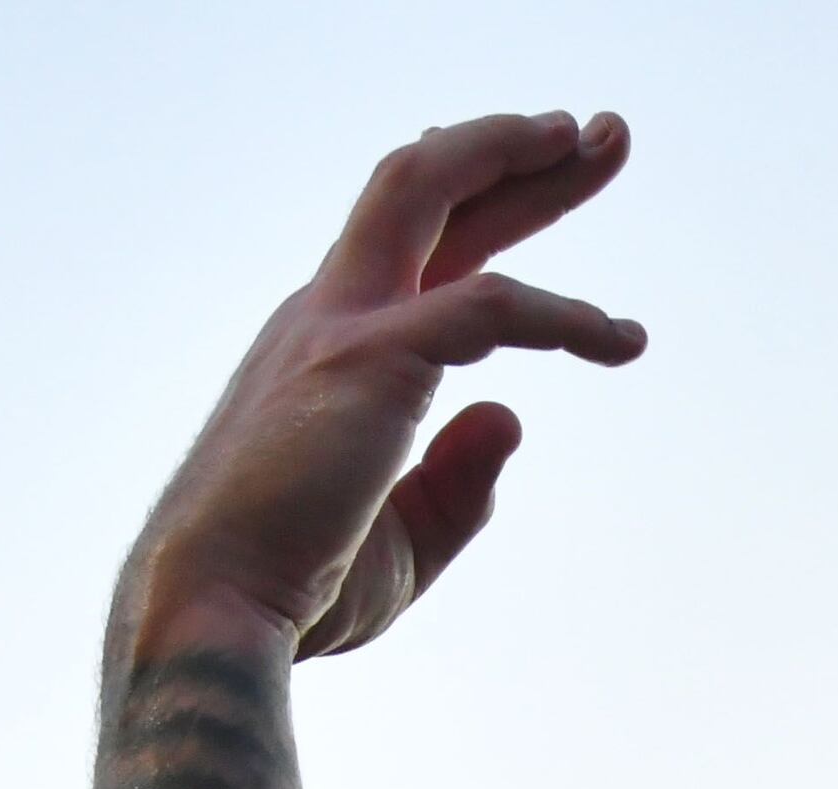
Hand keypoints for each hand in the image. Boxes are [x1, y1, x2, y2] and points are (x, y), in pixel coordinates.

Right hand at [119, 111, 644, 669]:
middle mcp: (328, 312)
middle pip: (422, 189)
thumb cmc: (293, 587)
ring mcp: (343, 326)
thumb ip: (456, 483)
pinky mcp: (371, 360)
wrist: (216, 607)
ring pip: (430, 189)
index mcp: (327, 345)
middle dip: (512, 150)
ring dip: (520, 161)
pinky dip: (562, 315)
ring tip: (600, 139)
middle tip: (600, 131)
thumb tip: (510, 415)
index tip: (537, 168)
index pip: (407, 242)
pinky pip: (490, 307)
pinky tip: (620, 339)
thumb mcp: (403, 541)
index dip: (474, 197)